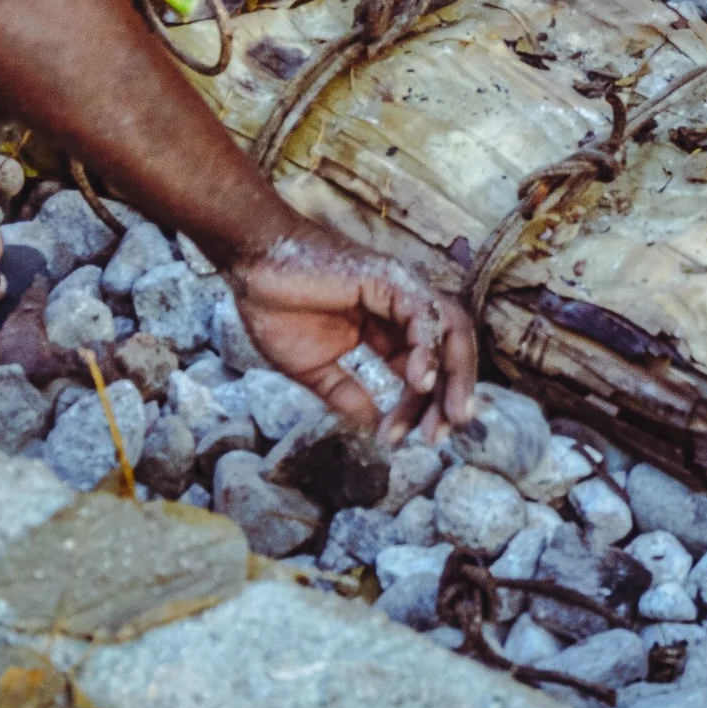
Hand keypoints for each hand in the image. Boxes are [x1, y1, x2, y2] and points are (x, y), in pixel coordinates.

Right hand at [228, 225, 478, 442]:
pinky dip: (428, 348)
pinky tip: (420, 381)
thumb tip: (376, 427)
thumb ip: (346, 395)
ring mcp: (401, 291)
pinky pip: (424, 314)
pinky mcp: (390, 278)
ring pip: (450, 332)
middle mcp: (403, 309)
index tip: (400, 439)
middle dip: (452, 395)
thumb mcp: (314, 369)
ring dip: (455, 375)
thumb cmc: (276, 307)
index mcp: (387, 329)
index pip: (422, 370)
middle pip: (449, 352)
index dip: (419, 407)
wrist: (251, 268)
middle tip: (439, 435)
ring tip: (447, 415)